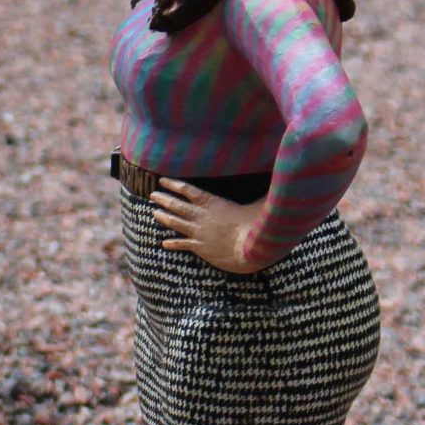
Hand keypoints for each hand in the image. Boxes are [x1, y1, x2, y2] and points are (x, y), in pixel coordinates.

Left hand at [150, 180, 270, 274]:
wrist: (249, 249)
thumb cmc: (254, 224)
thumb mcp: (256, 201)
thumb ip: (259, 189)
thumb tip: (272, 175)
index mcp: (212, 202)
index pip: (188, 190)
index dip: (174, 184)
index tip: (163, 180)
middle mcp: (201, 216)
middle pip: (177, 205)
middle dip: (164, 199)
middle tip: (153, 195)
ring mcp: (199, 232)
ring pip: (176, 222)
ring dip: (163, 217)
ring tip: (154, 213)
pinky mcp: (200, 247)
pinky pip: (183, 244)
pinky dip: (173, 243)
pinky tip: (164, 243)